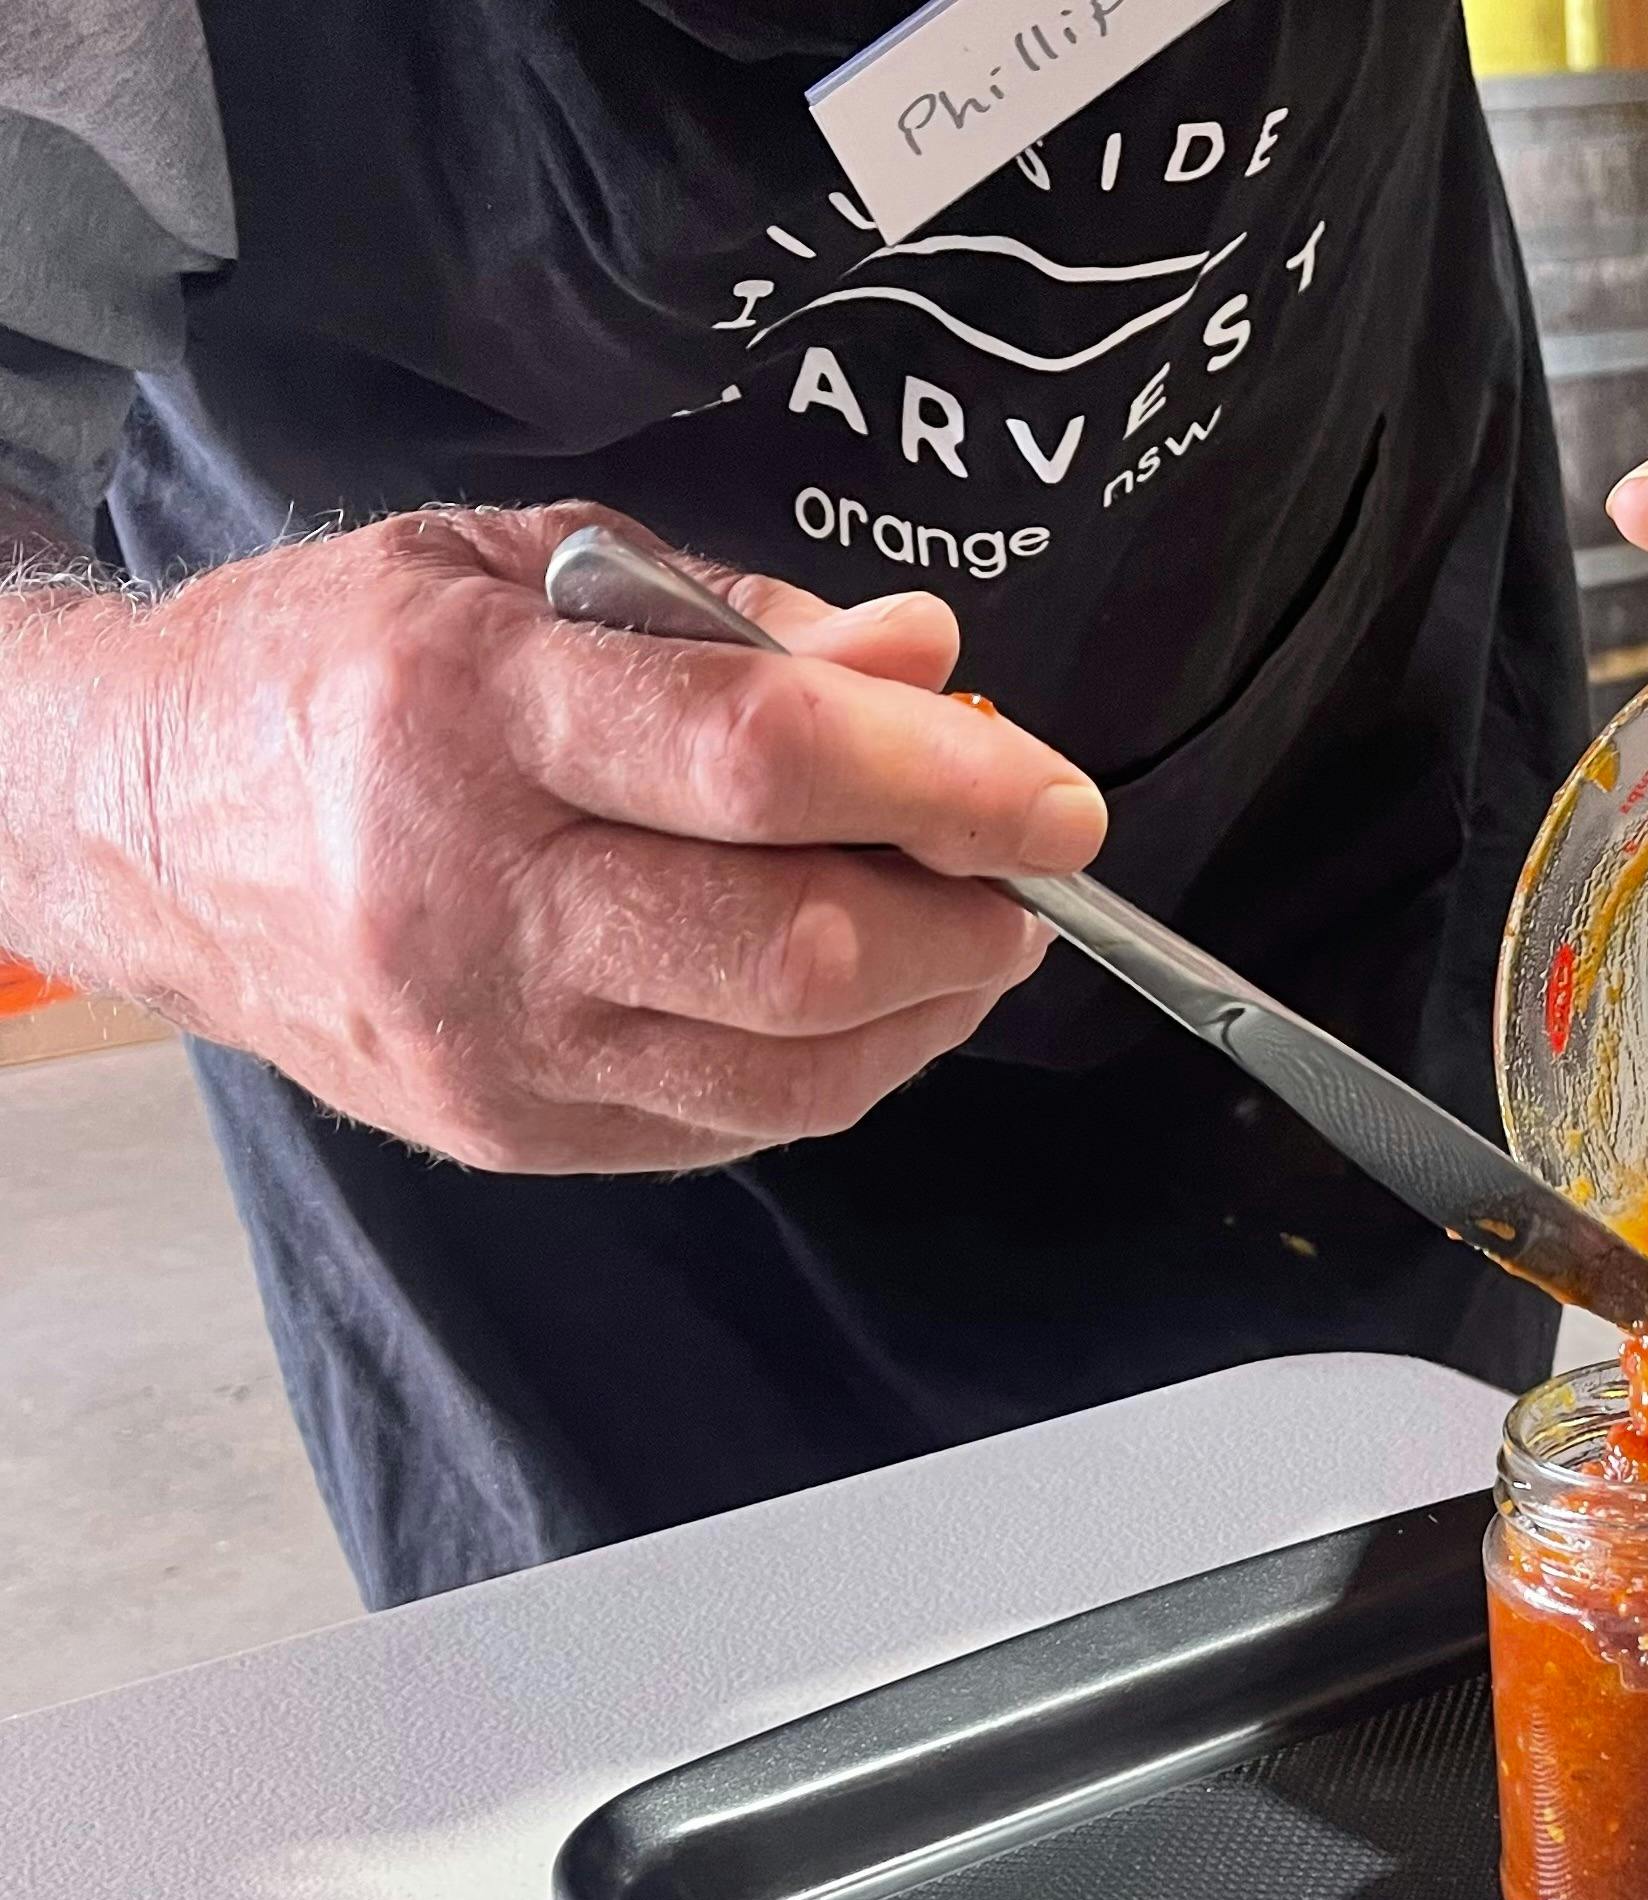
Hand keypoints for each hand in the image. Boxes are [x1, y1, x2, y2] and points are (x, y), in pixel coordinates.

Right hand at [0, 503, 1102, 1171]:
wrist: (138, 824)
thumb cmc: (339, 671)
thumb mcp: (519, 566)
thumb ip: (735, 620)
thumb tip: (925, 660)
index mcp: (475, 711)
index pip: (758, 759)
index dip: (946, 782)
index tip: (1057, 797)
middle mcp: (475, 894)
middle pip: (794, 945)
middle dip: (961, 917)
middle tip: (1023, 872)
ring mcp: (491, 1039)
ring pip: (787, 1066)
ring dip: (928, 1009)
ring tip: (967, 934)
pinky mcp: (510, 1132)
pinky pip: (735, 1122)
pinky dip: (840, 1066)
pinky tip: (865, 999)